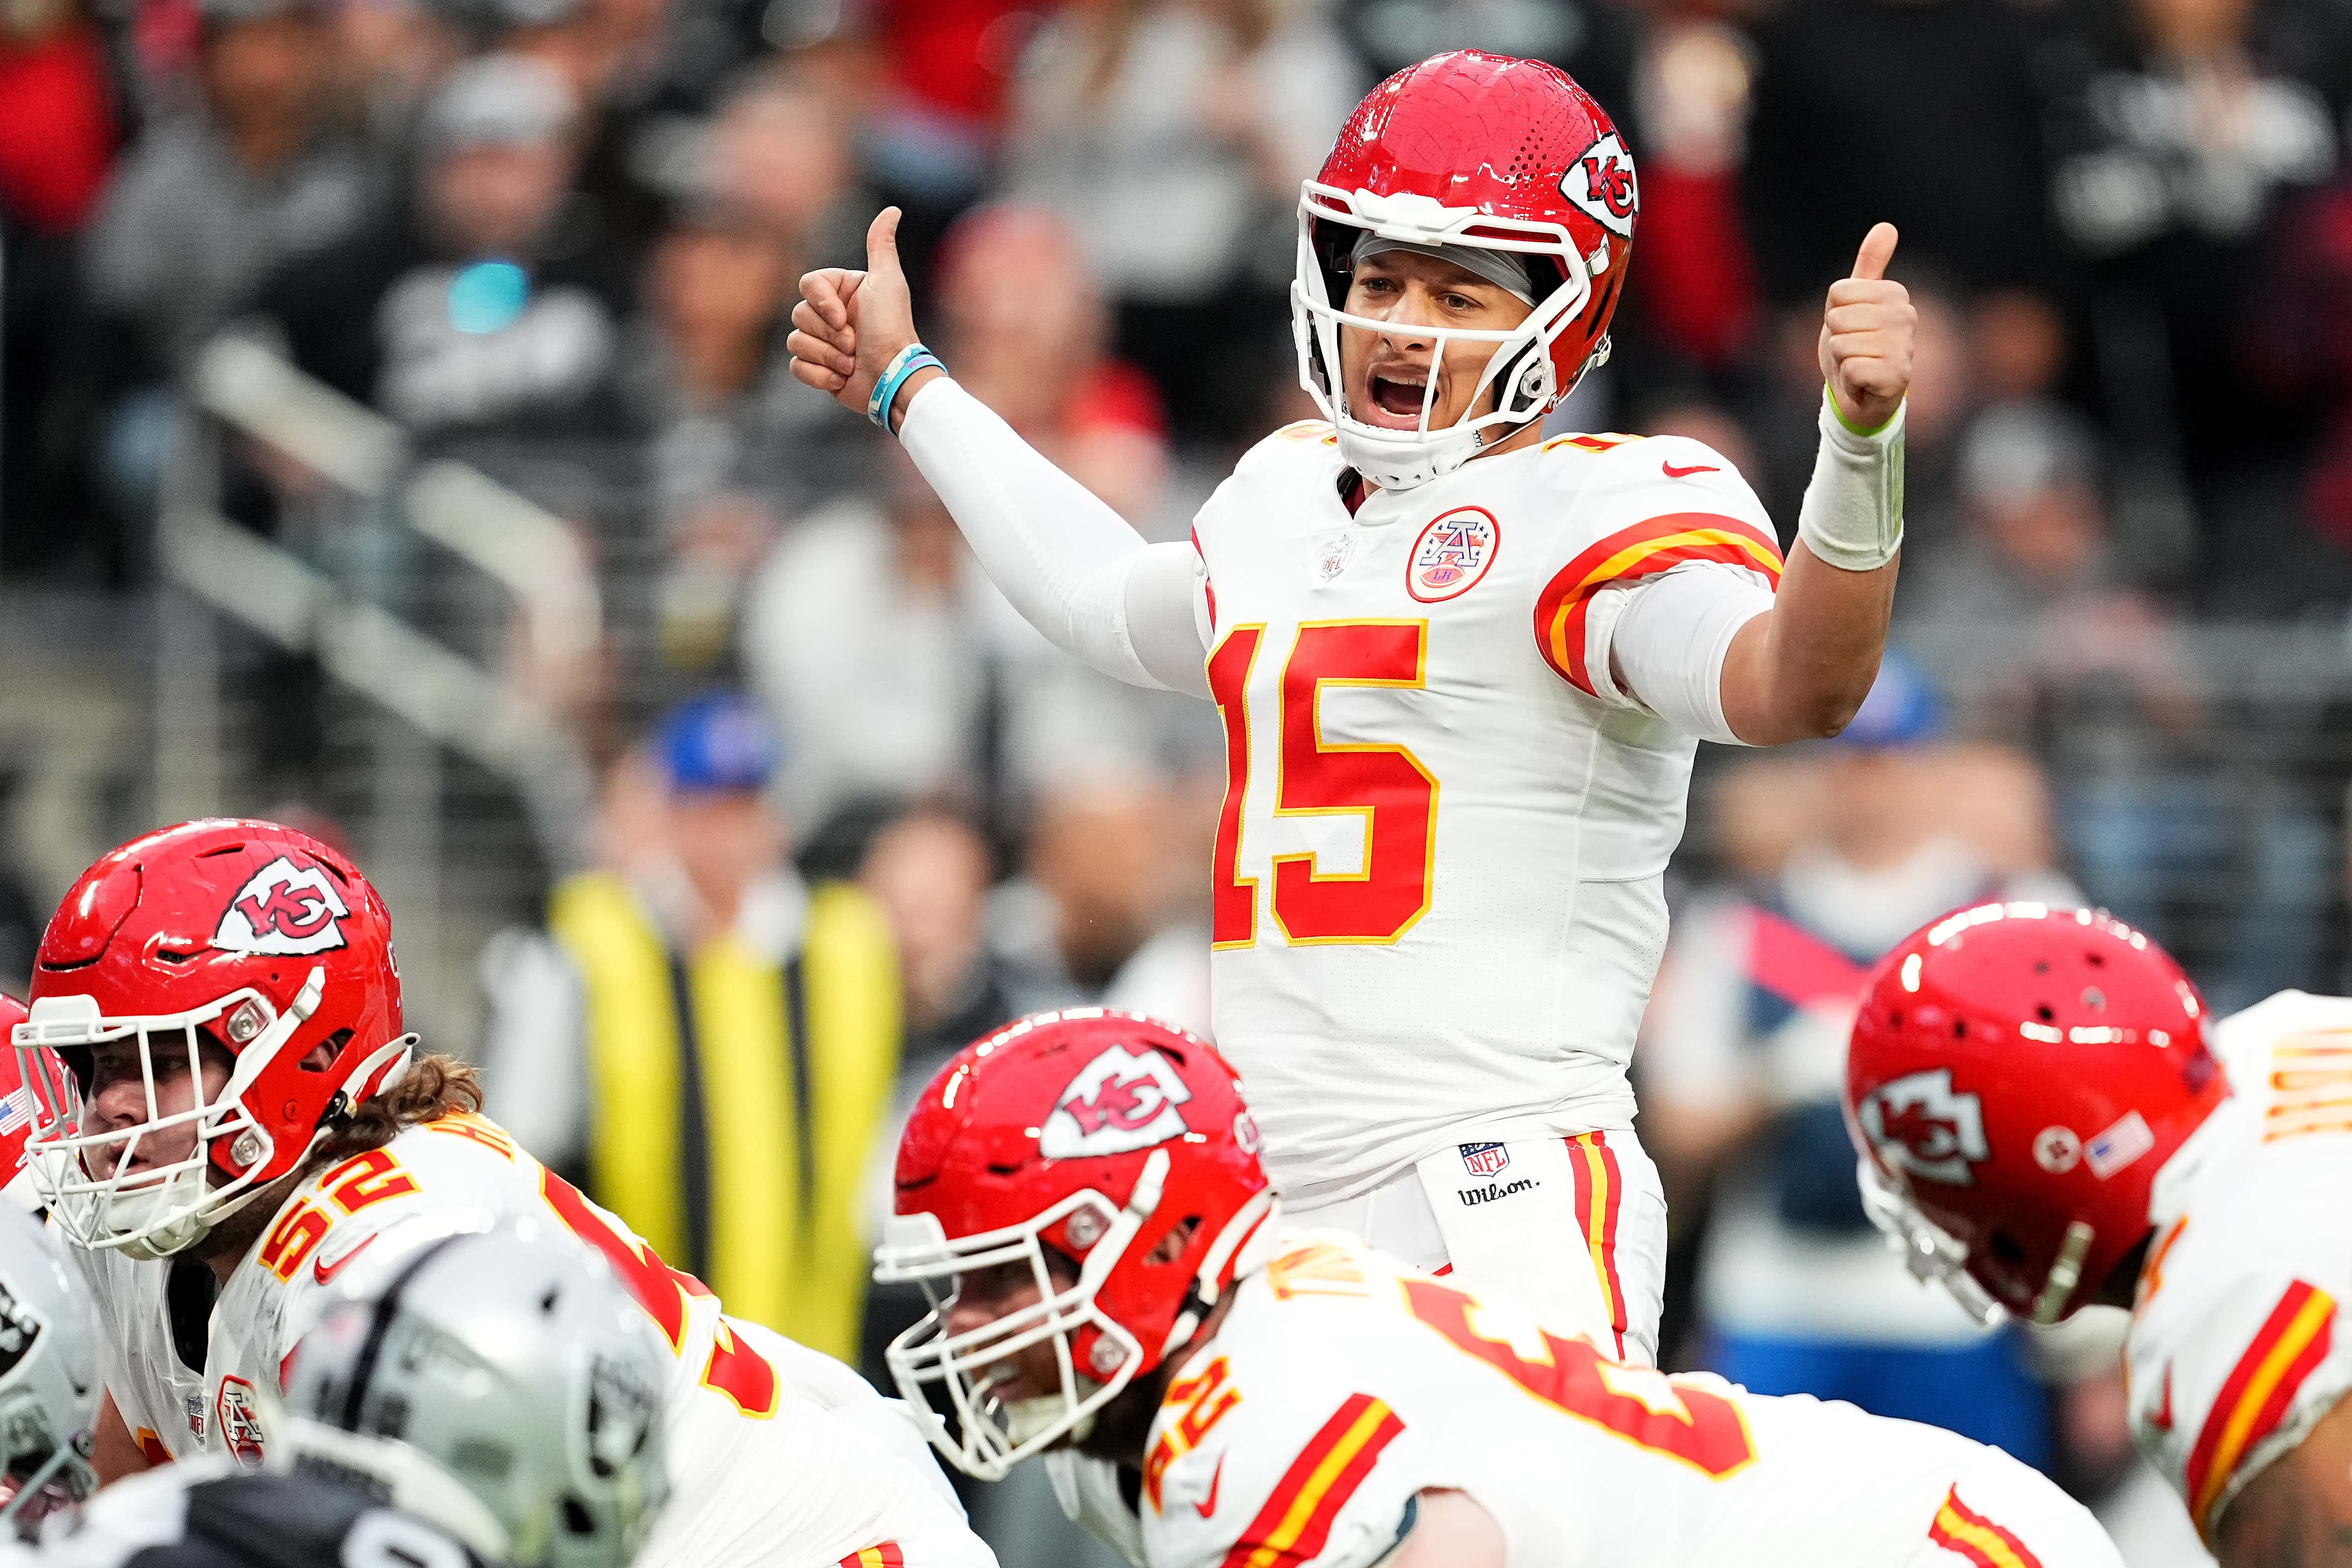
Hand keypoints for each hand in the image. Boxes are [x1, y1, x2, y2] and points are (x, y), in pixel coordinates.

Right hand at [789, 206, 920, 416]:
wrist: (892, 378)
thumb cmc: (891, 328)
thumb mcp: (887, 281)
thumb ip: (881, 245)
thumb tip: (893, 210)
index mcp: (843, 291)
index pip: (808, 285)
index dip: (821, 303)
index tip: (844, 318)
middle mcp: (831, 314)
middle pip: (799, 314)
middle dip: (828, 334)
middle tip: (854, 344)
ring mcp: (823, 342)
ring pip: (795, 341)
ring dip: (826, 356)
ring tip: (851, 363)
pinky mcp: (818, 369)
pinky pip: (796, 365)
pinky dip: (819, 376)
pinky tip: (842, 378)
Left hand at [1817, 223, 1912, 433]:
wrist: (1861, 395)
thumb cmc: (1856, 346)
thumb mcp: (1853, 303)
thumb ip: (1869, 266)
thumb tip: (1886, 226)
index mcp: (1895, 294)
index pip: (1838, 292)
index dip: (1834, 314)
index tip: (1850, 328)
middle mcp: (1906, 316)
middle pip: (1838, 317)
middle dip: (1836, 338)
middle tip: (1853, 350)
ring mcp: (1904, 347)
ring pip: (1842, 344)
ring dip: (1841, 360)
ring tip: (1858, 365)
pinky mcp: (1898, 376)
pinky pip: (1852, 368)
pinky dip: (1849, 379)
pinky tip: (1863, 382)